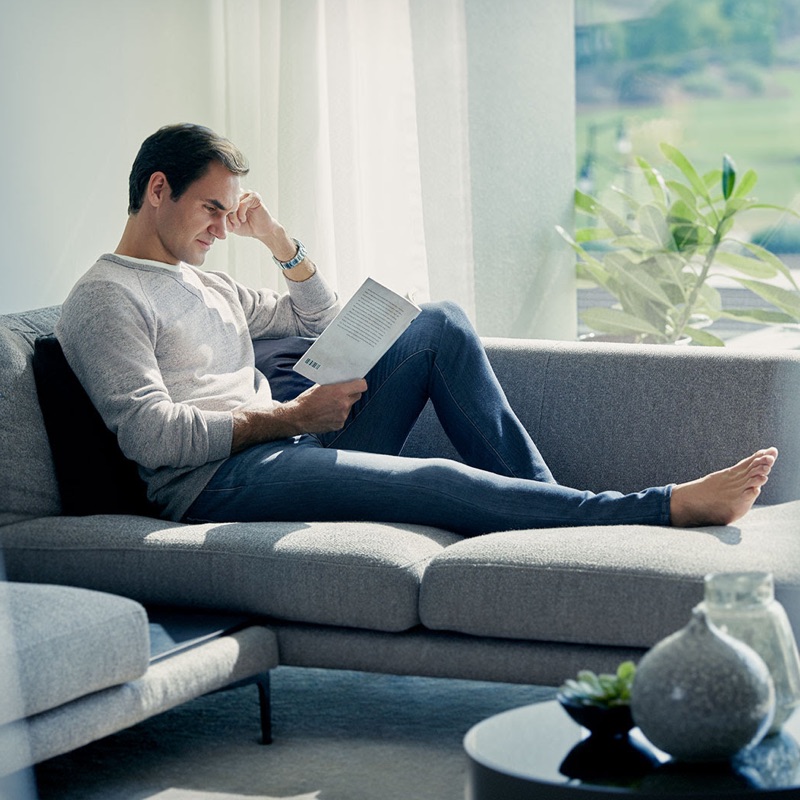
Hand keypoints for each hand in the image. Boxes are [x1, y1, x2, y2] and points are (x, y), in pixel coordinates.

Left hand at [227, 191, 295, 260]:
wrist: (261, 231)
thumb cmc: (246, 227)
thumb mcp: (230, 224)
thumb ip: (222, 218)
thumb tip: (211, 215)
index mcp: (231, 198)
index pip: (220, 201)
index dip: (221, 214)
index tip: (226, 226)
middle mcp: (238, 193)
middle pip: (226, 200)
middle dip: (227, 215)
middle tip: (232, 226)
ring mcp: (246, 194)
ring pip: (234, 202)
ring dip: (234, 215)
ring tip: (238, 224)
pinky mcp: (254, 197)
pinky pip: (243, 203)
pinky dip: (241, 213)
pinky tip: (243, 219)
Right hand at [231, 379, 366, 452]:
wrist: (297, 417)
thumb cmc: (307, 399)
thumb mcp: (320, 386)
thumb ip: (334, 384)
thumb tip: (344, 380)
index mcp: (340, 391)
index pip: (362, 385)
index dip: (359, 383)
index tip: (356, 382)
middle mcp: (344, 404)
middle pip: (357, 395)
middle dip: (351, 393)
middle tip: (343, 392)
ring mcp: (342, 416)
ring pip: (349, 407)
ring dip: (343, 404)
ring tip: (330, 404)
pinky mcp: (339, 425)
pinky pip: (343, 417)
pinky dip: (337, 414)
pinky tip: (327, 413)